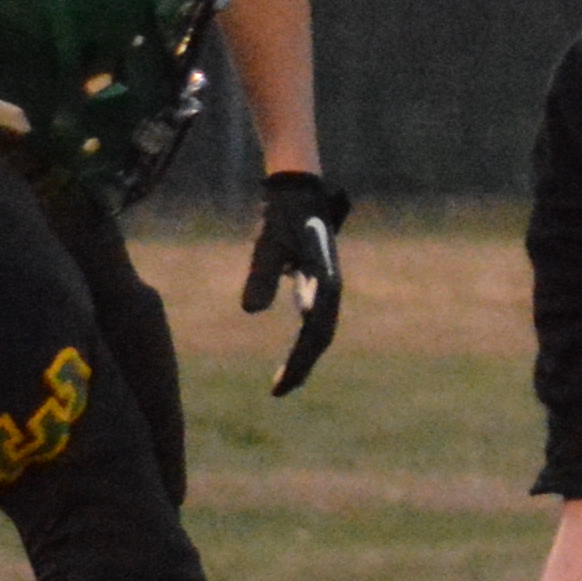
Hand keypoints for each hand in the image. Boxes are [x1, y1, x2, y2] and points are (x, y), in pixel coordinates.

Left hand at [242, 170, 352, 396]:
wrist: (297, 189)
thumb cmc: (281, 215)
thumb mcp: (267, 244)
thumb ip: (260, 276)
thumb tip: (250, 312)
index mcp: (326, 284)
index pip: (314, 336)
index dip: (298, 363)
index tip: (279, 389)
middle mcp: (331, 290)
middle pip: (321, 338)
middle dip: (302, 367)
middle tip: (279, 392)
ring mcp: (327, 286)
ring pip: (321, 331)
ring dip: (305, 356)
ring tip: (287, 379)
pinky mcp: (318, 281)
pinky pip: (316, 320)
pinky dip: (306, 339)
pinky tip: (295, 349)